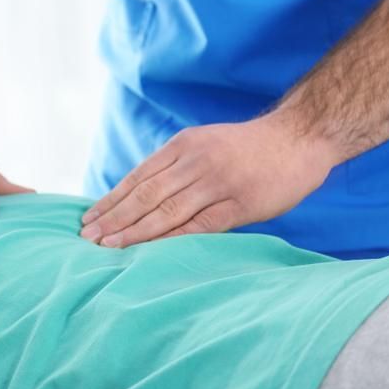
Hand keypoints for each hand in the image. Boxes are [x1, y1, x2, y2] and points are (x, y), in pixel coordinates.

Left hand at [79, 114, 338, 246]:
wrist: (300, 136)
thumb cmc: (249, 148)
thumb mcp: (205, 144)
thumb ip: (176, 166)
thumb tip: (138, 197)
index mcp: (183, 145)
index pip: (138, 176)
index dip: (111, 199)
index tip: (88, 218)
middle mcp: (195, 161)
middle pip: (145, 194)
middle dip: (114, 217)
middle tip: (88, 237)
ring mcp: (217, 182)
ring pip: (166, 210)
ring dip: (134, 231)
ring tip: (108, 247)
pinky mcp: (239, 204)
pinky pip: (198, 226)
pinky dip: (171, 239)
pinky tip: (150, 252)